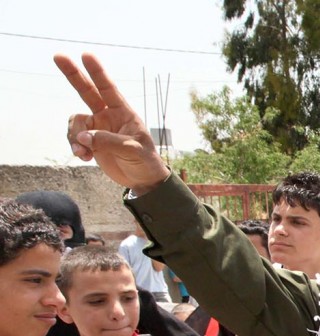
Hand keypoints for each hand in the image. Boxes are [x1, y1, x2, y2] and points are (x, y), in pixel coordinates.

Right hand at [54, 53, 169, 191]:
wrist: (142, 180)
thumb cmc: (145, 161)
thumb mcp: (131, 150)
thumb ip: (107, 141)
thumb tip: (83, 137)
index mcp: (124, 113)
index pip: (109, 88)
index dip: (97, 72)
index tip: (86, 55)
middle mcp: (108, 116)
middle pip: (87, 91)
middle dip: (73, 74)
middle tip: (57, 56)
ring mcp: (98, 127)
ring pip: (75, 122)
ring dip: (74, 136)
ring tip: (84, 152)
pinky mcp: (91, 141)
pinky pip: (74, 137)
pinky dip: (74, 146)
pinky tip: (84, 157)